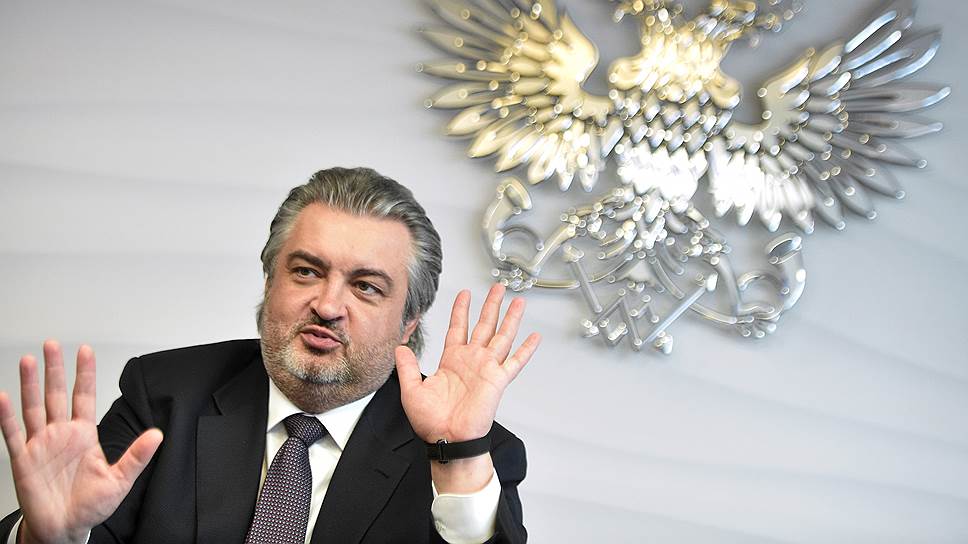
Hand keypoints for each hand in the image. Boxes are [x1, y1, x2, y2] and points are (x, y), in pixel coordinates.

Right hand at [0, 341, 162, 543]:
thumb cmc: (90, 505)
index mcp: (84, 435)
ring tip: (27, 361)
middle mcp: (61, 434)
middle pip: (56, 394)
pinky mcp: (24, 459)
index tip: (84, 350)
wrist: (65, 529)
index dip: (84, 374)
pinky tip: (4, 397)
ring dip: (30, 384)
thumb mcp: (119, 481)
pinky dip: (7, 416)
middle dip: (54, 369)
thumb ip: (136, 456)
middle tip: (52, 344)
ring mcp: (41, 444)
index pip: (84, 396)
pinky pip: (13, 433)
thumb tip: (157, 435)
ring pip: (33, 407)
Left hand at [395, 284, 539, 444]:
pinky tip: (534, 337)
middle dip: (491, 305)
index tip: (465, 294)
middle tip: (498, 289)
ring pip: (502, 336)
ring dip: (511, 319)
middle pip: (484, 325)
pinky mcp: (497, 380)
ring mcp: (486, 369)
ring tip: (518, 302)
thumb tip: (400, 348)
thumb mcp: (411, 389)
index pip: (458, 327)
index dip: (461, 310)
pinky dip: (526, 350)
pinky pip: (515, 362)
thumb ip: (407, 367)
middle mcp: (471, 361)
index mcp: (452, 360)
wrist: (447, 439)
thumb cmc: (431, 422)